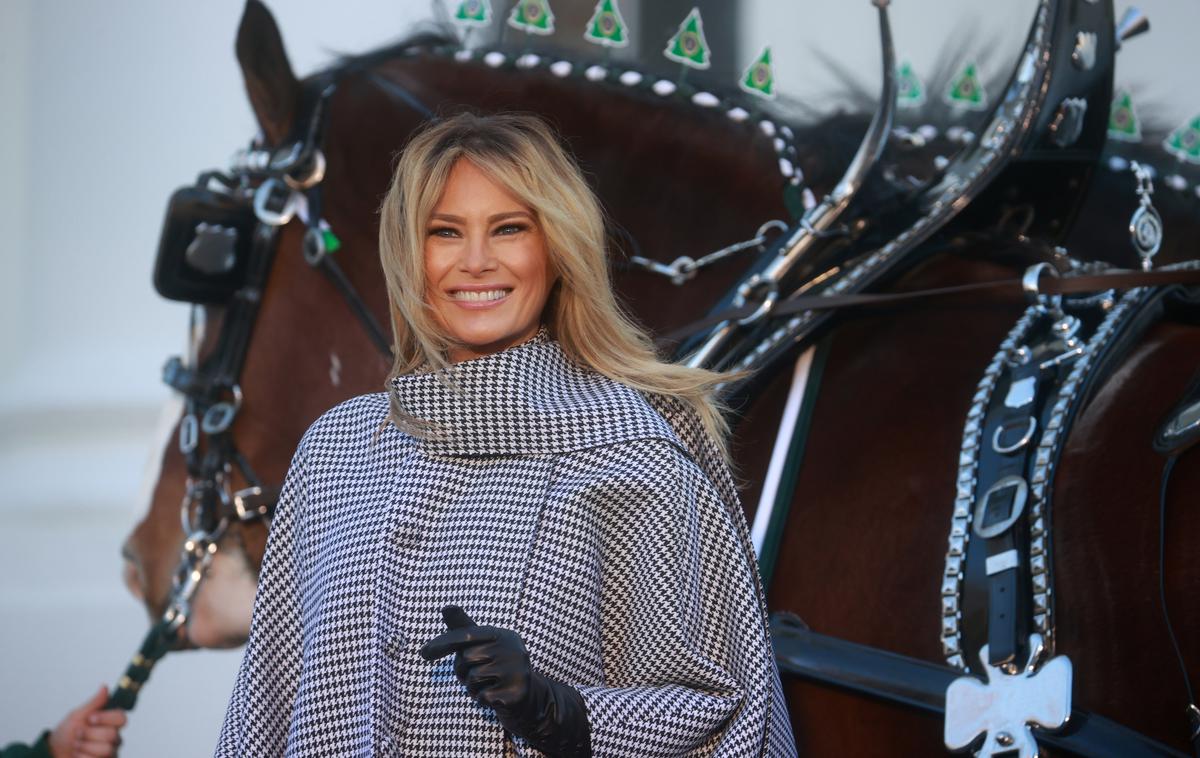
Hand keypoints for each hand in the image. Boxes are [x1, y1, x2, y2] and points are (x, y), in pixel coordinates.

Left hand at [48, 686, 126, 757]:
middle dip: (89, 734)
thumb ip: (94, 703)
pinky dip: (82, 757)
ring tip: (76, 746)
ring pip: (106, 749)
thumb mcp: (77, 715)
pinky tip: (78, 755)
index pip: (121, 718)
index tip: (90, 718)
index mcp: (109, 722)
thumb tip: (104, 686)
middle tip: (78, 734)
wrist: (53, 752)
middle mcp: (113, 737)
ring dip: (85, 747)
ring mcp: (109, 751)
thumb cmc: (66, 733)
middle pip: (112, 735)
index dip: (106, 718)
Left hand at [420, 605, 591, 756]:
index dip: (443, 644)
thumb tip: (446, 607)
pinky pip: (481, 696)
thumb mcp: (481, 647)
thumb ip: (463, 629)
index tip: (423, 653)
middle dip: (463, 671)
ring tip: (486, 685)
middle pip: (467, 659)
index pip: (467, 636)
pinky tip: (493, 697)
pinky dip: (481, 700)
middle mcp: (513, 649)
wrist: (526, 699)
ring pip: (472, 679)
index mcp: (503, 635)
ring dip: (472, 687)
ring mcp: (517, 670)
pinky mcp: (516, 692)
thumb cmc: (495, 668)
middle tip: (475, 675)